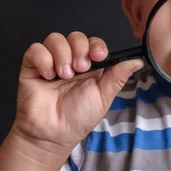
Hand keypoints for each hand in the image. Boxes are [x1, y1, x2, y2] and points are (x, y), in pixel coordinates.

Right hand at [11, 31, 143, 156]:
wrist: (53, 134)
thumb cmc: (79, 118)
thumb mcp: (103, 96)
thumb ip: (118, 76)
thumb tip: (138, 61)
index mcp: (89, 66)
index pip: (93, 43)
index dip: (95, 45)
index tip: (98, 56)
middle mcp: (70, 60)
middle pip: (75, 36)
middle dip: (80, 49)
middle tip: (80, 69)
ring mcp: (50, 62)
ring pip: (55, 39)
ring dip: (62, 54)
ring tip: (64, 75)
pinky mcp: (32, 67)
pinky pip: (35, 50)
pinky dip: (44, 59)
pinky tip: (48, 76)